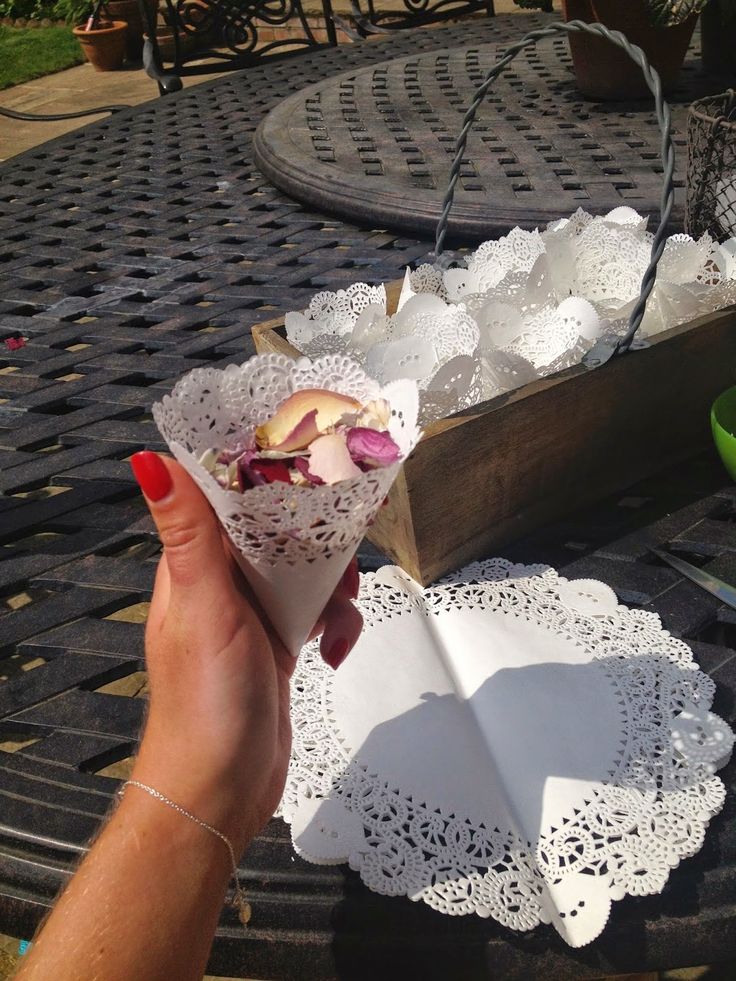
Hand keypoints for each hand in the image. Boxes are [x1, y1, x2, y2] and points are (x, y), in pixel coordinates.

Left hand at [129, 452, 362, 853]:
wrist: (222, 789)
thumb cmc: (203, 704)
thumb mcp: (204, 607)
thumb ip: (190, 534)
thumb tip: (152, 463)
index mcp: (194, 563)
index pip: (229, 496)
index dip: (270, 475)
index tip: (312, 461)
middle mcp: (222, 582)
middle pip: (280, 529)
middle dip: (319, 536)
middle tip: (344, 547)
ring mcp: (252, 612)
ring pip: (306, 569)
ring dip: (334, 586)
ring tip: (339, 614)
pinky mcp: (279, 641)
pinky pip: (318, 610)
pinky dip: (336, 623)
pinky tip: (334, 649)